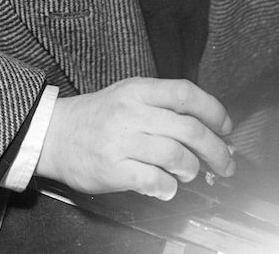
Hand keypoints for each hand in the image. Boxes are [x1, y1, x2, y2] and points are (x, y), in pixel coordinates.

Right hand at [35, 77, 234, 199]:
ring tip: (186, 173)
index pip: (186, 94)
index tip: (225, 127)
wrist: (54, 134)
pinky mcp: (112, 168)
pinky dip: (168, 187)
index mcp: (137, 91)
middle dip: (217, 151)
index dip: (214, 111)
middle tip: (224, 163)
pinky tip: (165, 187)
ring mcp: (121, 141)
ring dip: (191, 169)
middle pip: (190, 129)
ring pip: (177, 156)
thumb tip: (206, 127)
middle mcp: (131, 113)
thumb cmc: (96, 117)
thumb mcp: (127, 96)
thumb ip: (161, 106)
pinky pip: (155, 180)